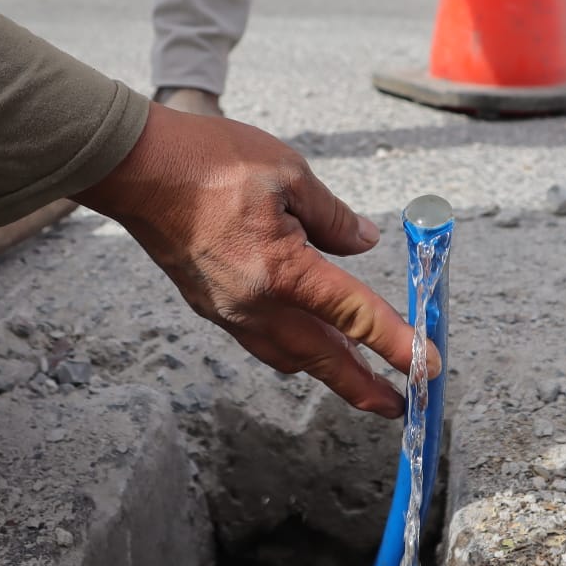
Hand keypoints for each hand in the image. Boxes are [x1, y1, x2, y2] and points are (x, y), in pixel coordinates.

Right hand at [74, 104, 438, 417]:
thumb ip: (332, 215)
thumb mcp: (287, 172)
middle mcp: (255, 303)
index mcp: (282, 270)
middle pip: (323, 359)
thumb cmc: (209, 159)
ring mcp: (227, 310)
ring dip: (328, 369)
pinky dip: (293, 347)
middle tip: (399, 406)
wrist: (136, 169)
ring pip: (289, 355)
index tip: (428, 367)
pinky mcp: (209, 305)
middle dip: (364, 388)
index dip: (399, 344)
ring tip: (359, 375)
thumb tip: (364, 241)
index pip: (356, 316)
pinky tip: (306, 337)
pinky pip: (261, 340)